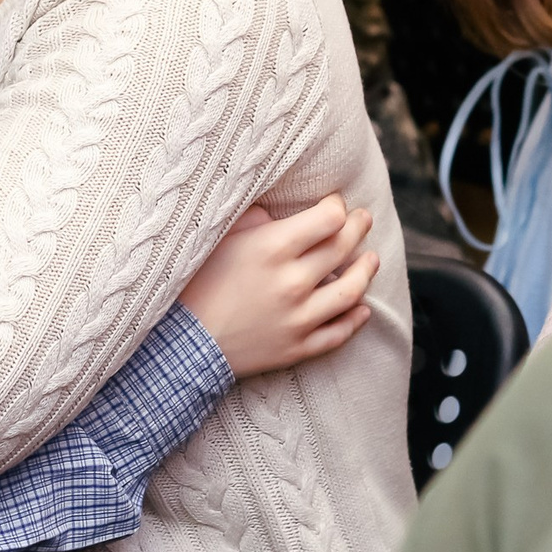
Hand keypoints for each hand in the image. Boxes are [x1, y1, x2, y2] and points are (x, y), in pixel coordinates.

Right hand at [181, 194, 378, 377]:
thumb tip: (274, 212)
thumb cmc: (194, 284)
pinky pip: (339, 333)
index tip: (334, 203)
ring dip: (367, 270)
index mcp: (272, 248)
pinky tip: (362, 308)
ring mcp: (299, 318)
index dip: (336, 206)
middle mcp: (292, 282)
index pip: (328, 218)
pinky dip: (355, 319)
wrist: (180, 345)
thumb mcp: (217, 240)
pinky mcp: (298, 348)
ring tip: (371, 258)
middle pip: (343, 247)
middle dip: (358, 227)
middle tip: (363, 218)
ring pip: (352, 290)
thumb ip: (251, 220)